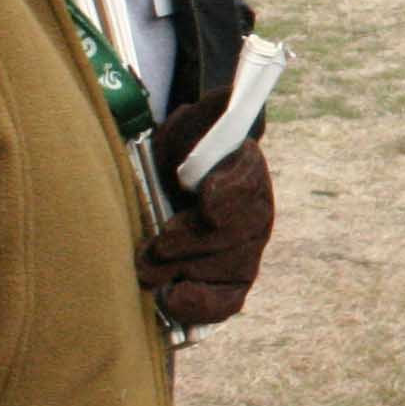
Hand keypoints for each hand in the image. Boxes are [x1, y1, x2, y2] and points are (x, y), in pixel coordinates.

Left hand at [137, 97, 275, 327]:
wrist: (174, 183)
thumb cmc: (183, 151)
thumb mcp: (190, 123)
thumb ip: (210, 112)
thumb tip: (227, 99)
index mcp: (246, 170)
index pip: (245, 186)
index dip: (226, 196)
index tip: (203, 199)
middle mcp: (255, 213)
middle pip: (235, 237)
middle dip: (190, 243)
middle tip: (154, 245)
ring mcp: (246, 251)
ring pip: (230, 270)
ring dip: (187, 272)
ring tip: (149, 269)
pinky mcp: (230, 282)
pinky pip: (227, 302)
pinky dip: (202, 306)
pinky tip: (173, 299)